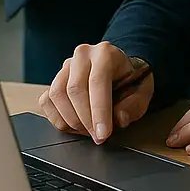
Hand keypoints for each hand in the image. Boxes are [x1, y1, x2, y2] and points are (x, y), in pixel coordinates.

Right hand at [38, 43, 154, 145]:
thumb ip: (133, 106)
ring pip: (57, 95)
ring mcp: (66, 66)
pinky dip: (58, 118)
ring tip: (88, 130)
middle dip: (85, 120)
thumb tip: (119, 118)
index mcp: (105, 53)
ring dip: (71, 120)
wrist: (120, 71)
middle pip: (74, 89)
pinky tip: (74, 125)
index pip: (97, 82)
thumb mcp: (142, 93)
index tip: (102, 134)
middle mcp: (83, 55)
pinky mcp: (55, 79)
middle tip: (97, 137)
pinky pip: (47, 101)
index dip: (99, 111)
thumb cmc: (130, 82)